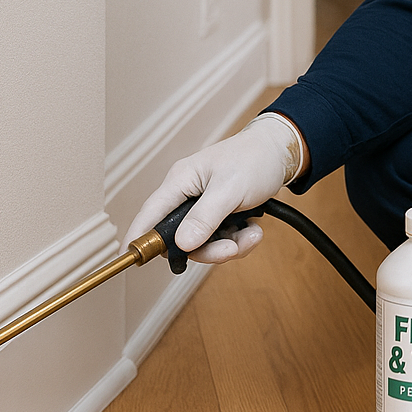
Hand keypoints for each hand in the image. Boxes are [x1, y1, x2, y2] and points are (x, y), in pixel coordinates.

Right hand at [123, 113, 304, 263]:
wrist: (282, 153)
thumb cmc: (254, 159)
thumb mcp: (230, 188)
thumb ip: (205, 216)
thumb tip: (182, 244)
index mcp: (181, 181)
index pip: (151, 212)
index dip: (138, 236)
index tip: (130, 258)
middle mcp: (188, 196)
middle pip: (180, 238)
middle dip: (207, 250)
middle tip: (230, 249)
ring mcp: (204, 207)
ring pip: (203, 243)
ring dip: (229, 246)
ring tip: (252, 234)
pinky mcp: (220, 215)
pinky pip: (221, 240)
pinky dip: (239, 240)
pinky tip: (254, 229)